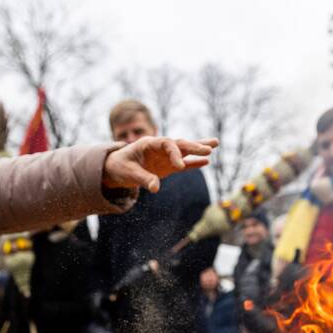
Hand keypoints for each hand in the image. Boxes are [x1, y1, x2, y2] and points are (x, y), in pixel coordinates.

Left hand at [102, 137, 218, 192]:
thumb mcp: (128, 173)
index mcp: (149, 144)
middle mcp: (160, 147)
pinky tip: (207, 162)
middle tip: (209, 148)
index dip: (175, 154)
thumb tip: (155, 188)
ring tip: (216, 144)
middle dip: (194, 146)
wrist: (116, 168)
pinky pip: (183, 164)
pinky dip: (194, 163)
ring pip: (184, 150)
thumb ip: (143, 179)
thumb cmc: (120, 167)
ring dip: (199, 148)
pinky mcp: (167, 167)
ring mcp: (165, 157)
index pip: (166, 144)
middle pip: (180, 144)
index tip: (179, 166)